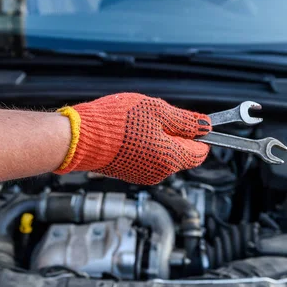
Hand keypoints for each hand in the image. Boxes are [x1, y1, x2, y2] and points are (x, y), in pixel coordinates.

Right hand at [55, 93, 211, 184]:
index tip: (191, 121)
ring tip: (138, 123)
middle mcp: (160, 172)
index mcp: (172, 158)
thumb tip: (206, 126)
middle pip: (182, 154)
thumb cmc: (117, 123)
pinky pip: (146, 158)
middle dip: (176, 135)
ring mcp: (143, 175)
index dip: (199, 135)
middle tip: (157, 117)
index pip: (200, 152)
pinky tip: (128, 133)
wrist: (81, 137)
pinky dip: (143, 145)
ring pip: (163, 155)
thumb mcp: (158, 111)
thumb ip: (185, 120)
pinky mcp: (129, 173)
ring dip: (158, 139)